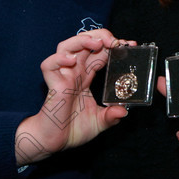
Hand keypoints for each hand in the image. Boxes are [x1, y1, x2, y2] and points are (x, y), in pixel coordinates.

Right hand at [15, 29, 134, 165]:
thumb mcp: (99, 122)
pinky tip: (71, 60)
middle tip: (115, 41)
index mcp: (86, 76)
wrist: (53, 142)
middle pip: (84, 42)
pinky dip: (58, 59)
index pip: (99, 52)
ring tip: (97, 44)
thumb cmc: (73, 129)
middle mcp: (74, 72)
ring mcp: (63, 76)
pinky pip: (49, 65)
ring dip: (82, 41)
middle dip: (100, 36)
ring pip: (66, 46)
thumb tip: (124, 112)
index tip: (129, 45)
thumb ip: (111, 116)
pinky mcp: (53, 85)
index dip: (112, 45)